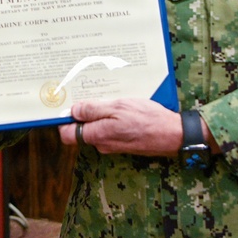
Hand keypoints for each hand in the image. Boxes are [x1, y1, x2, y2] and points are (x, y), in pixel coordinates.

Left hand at [57, 98, 183, 155]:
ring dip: (98, 113)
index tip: (65, 104)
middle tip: (88, 94)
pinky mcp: (123, 142)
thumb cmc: (148, 119)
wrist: (173, 134)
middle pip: (81, 129)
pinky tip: (119, 106)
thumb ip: (93, 110)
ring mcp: (113, 144)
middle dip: (81, 113)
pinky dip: (110, 117)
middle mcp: (102, 143)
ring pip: (96, 127)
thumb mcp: (118, 107)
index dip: (63, 120)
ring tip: (107, 97)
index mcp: (98, 135)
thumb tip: (73, 112)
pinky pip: (109, 128)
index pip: (67, 135)